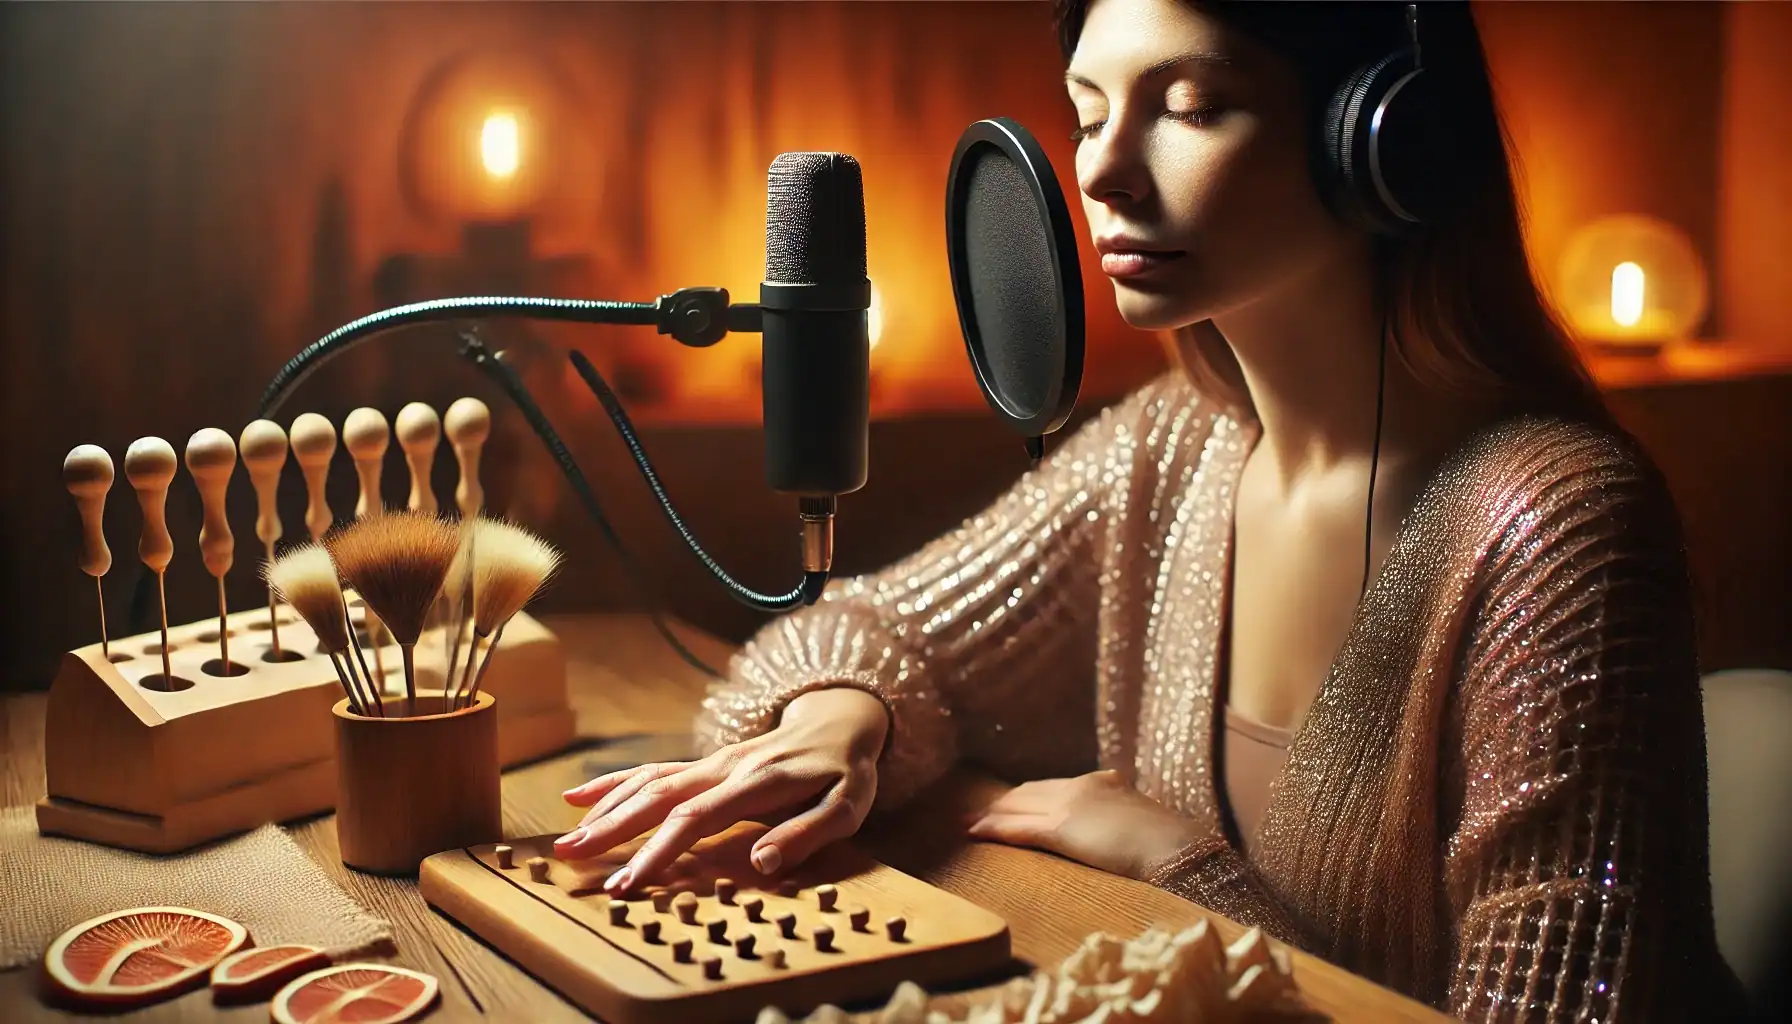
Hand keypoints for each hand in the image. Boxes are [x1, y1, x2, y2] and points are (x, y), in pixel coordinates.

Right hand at [554, 687, 888, 893]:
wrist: (841, 722)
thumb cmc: (846, 774)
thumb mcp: (846, 808)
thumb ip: (806, 833)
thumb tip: (763, 862)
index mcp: (757, 783)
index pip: (697, 819)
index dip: (659, 851)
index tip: (627, 882)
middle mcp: (725, 768)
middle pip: (659, 798)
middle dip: (613, 829)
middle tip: (571, 858)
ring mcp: (710, 763)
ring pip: (648, 782)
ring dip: (605, 809)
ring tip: (567, 840)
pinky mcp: (703, 764)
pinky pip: (652, 770)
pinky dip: (614, 782)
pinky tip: (577, 797)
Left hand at [966, 769, 1204, 880]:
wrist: (1178, 848)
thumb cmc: (1171, 845)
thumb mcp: (1144, 824)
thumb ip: (1124, 822)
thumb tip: (1118, 834)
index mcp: (1102, 783)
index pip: (1053, 787)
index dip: (1026, 796)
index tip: (1007, 803)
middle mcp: (1081, 787)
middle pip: (1028, 792)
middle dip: (1000, 802)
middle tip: (973, 812)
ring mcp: (1069, 805)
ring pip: (1017, 806)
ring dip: (989, 814)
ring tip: (966, 822)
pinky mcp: (1061, 828)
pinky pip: (1018, 828)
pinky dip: (994, 829)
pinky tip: (974, 832)